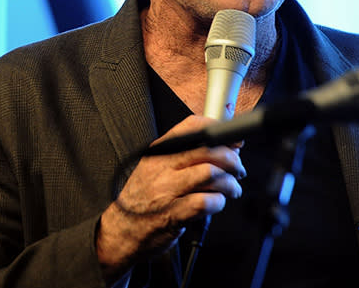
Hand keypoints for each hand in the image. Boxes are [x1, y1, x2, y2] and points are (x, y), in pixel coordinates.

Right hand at [95, 115, 245, 281]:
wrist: (121, 230)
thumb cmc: (142, 199)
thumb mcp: (154, 168)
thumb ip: (183, 156)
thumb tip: (222, 146)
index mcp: (158, 152)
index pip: (191, 127)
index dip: (219, 130)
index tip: (233, 141)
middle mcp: (162, 167)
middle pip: (207, 150)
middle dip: (232, 160)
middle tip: (237, 170)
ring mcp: (166, 191)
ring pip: (211, 174)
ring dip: (230, 183)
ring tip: (231, 190)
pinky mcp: (174, 214)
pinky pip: (206, 202)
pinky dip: (219, 202)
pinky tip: (217, 204)